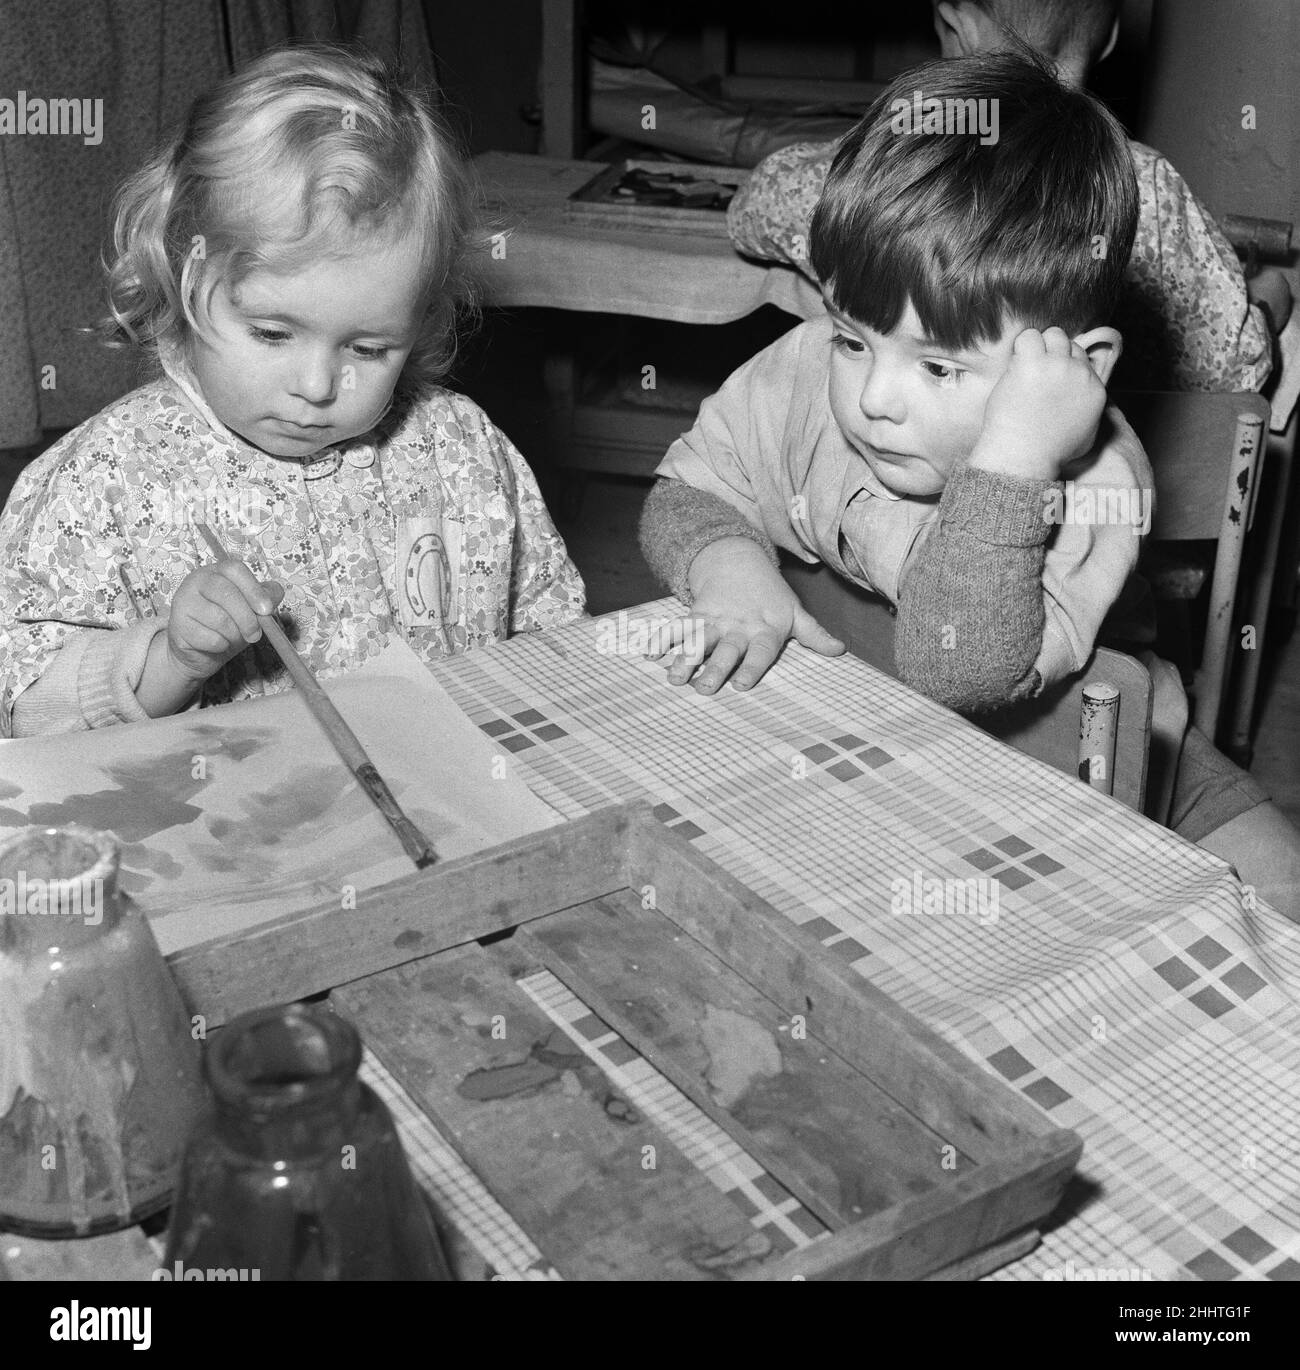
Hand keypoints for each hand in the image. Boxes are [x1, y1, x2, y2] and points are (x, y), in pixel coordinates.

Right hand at [164, 559, 284, 684]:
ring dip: (234, 635)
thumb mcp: (251, 609)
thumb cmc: (228, 625)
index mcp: (217, 572)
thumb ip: (266, 598)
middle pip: (226, 593)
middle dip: (247, 618)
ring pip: (218, 618)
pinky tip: (217, 644)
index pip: (234, 569)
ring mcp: (184, 601)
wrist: (201, 651)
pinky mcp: (177, 624)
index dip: (253, 589)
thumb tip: (275, 593)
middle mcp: (197, 581)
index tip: (267, 610)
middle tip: (255, 635)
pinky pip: (207, 637)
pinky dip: (220, 645)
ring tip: (233, 638)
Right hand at [646, 538, 844, 692]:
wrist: (738, 561)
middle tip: (703, 688)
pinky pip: (677, 626)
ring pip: (699, 639)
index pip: (761, 651)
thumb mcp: (794, 613)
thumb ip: (814, 635)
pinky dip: (662, 637)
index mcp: (765, 629)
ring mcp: (715, 619)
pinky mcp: (696, 613)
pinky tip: (648, 652)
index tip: (741, 686)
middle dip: (714, 668)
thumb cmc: (770, 597)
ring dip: (684, 657)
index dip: (752, 667)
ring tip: (673, 676)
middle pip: (726, 649)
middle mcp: (739, 626)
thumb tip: (840, 651)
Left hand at [972, 327, 1107, 480]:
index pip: (1083, 361)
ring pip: (1052, 335)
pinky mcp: (1032, 363)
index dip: (1063, 367)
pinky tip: (1014, 366)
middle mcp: (1080, 373)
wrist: (1024, 456)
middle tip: (1034, 373)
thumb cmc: (1048, 453)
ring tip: (1023, 367)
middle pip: (1069, 345)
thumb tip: (1084, 403)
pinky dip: (1020, 347)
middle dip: (1052, 354)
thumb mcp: (1086, 437)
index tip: (1048, 379)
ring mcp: (1057, 366)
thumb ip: (1089, 414)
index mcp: (1095, 389)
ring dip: (1037, 347)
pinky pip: (1028, 337)